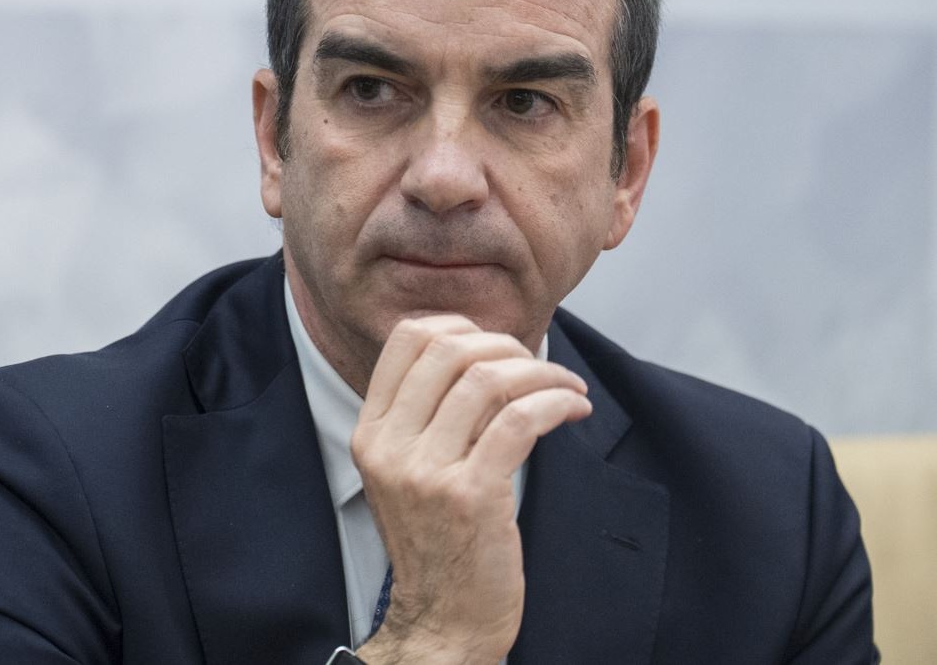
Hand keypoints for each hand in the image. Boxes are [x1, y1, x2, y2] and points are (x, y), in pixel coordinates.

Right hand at [351, 315, 591, 664]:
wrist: (443, 619)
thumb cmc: (438, 540)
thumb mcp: (408, 471)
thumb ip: (427, 414)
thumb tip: (481, 348)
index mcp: (372, 433)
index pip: (407, 340)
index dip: (459, 325)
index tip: (495, 344)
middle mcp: (391, 446)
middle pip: (449, 349)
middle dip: (506, 345)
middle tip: (536, 365)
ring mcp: (426, 471)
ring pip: (489, 380)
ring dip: (541, 373)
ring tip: (566, 387)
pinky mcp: (470, 495)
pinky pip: (520, 420)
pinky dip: (556, 402)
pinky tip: (573, 408)